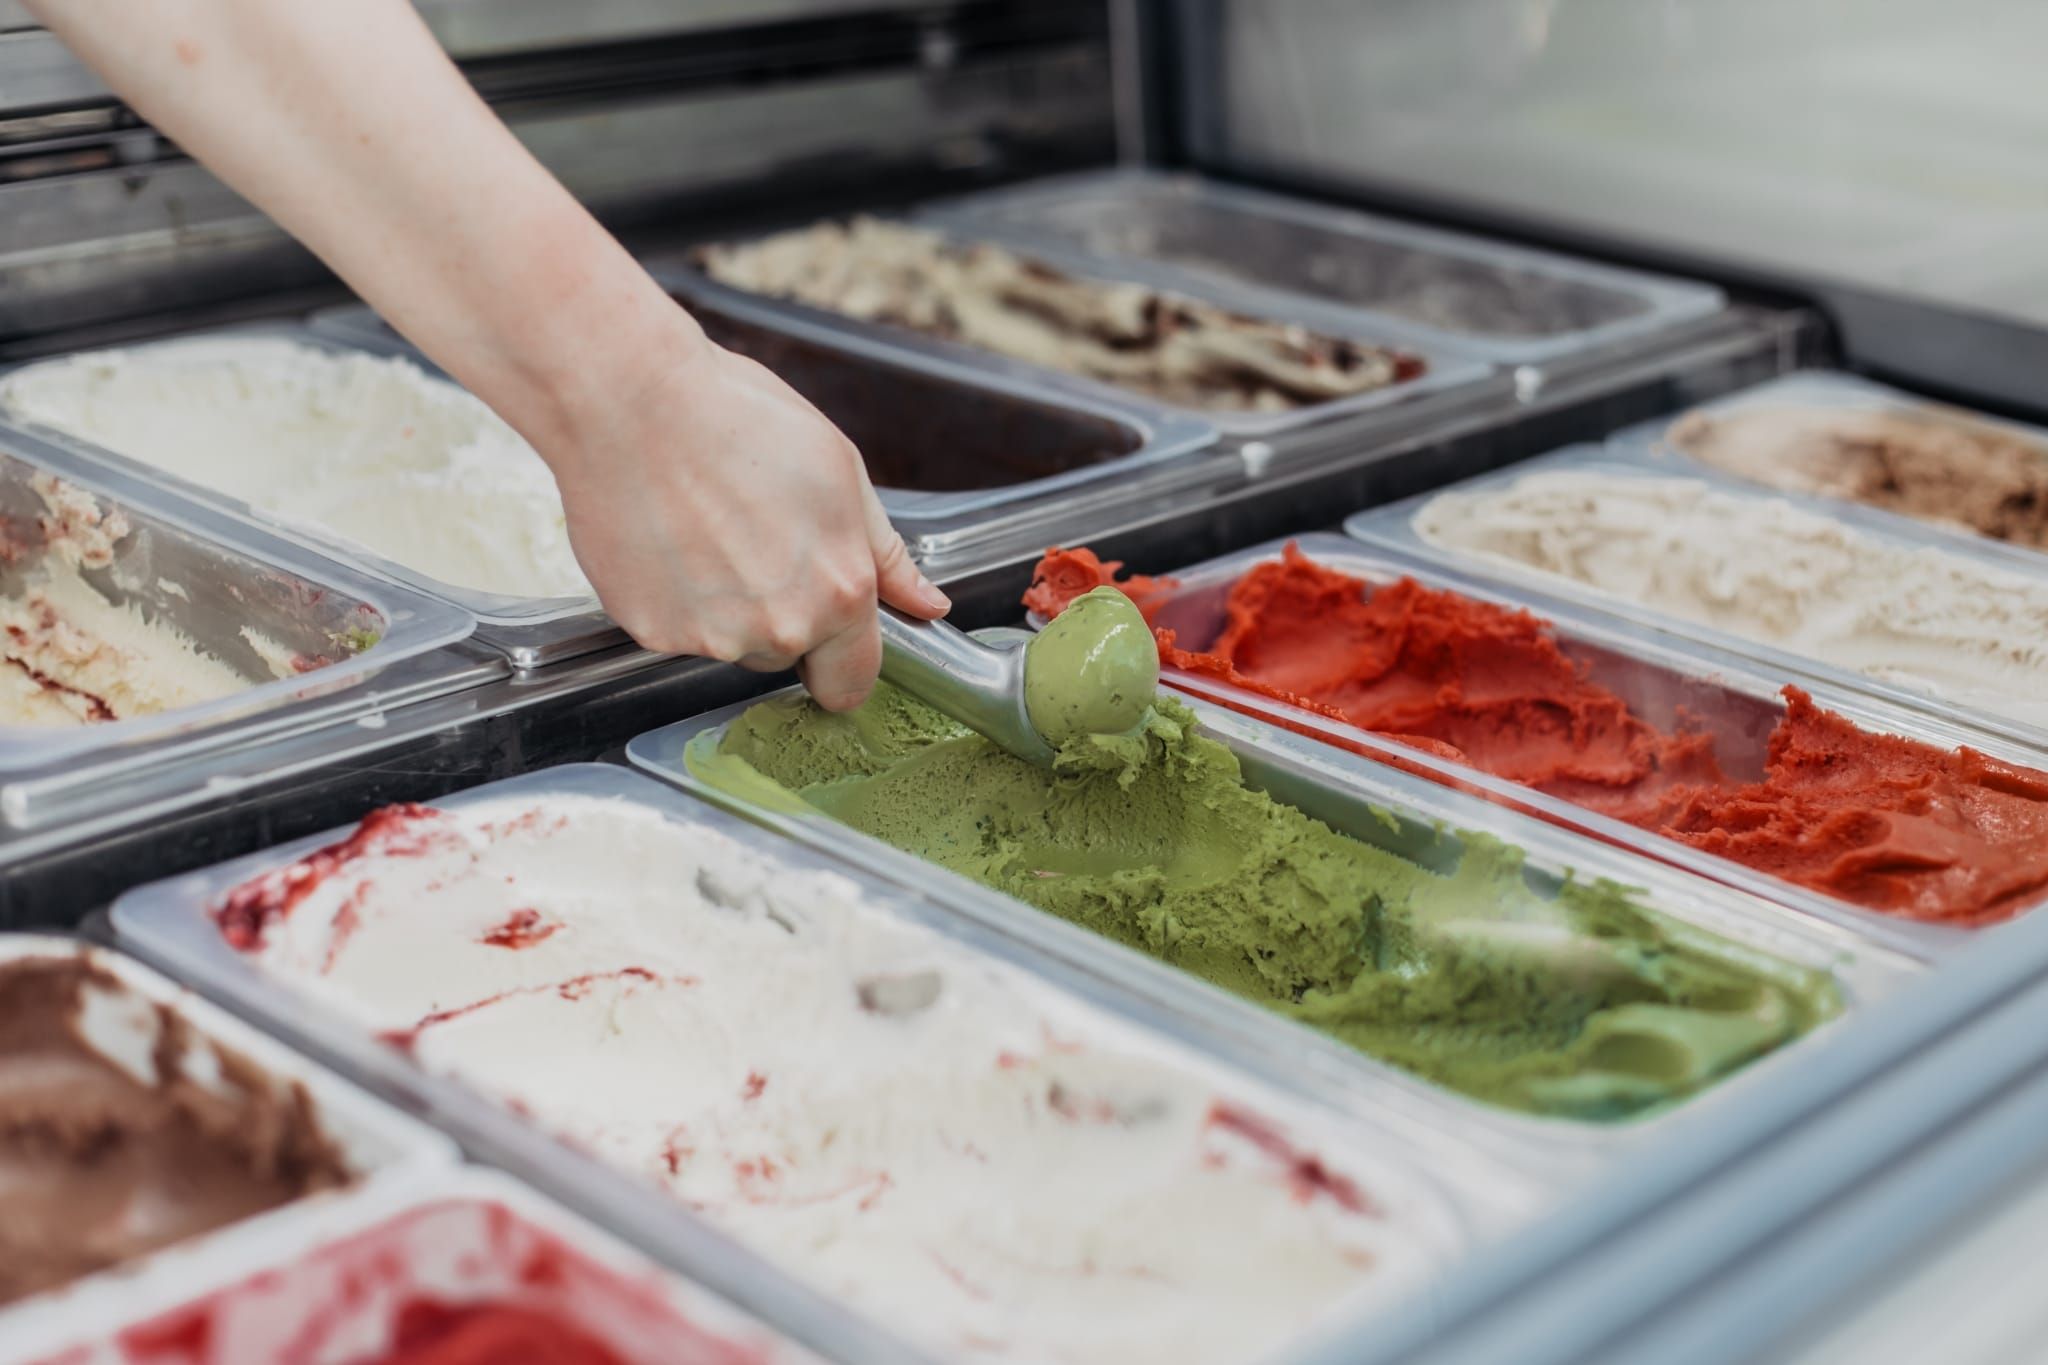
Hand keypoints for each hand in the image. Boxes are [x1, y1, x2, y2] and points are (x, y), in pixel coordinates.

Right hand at [553, 323, 949, 710]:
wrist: (630, 400)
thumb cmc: (737, 419)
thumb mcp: (842, 473)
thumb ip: (887, 556)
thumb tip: (929, 606)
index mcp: (840, 593)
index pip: (852, 683)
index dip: (842, 659)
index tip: (829, 635)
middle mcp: (779, 628)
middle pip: (788, 656)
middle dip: (781, 615)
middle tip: (753, 539)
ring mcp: (711, 636)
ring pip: (732, 643)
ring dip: (727, 607)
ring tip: (705, 529)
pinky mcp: (651, 632)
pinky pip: (677, 632)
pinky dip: (675, 598)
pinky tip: (668, 538)